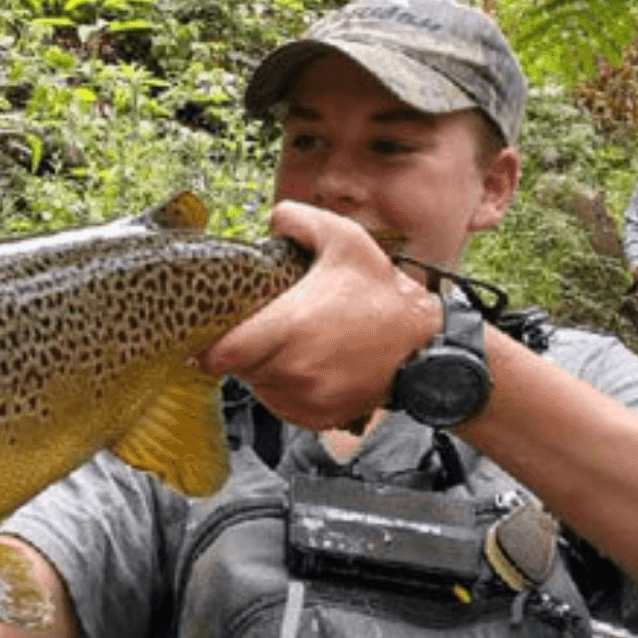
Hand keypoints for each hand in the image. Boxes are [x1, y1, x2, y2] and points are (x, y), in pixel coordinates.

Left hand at [200, 201, 440, 430]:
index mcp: (291, 328)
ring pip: (258, 388)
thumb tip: (273, 218)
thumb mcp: (345, 240)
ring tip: (291, 345)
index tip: (215, 331)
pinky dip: (285, 389)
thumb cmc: (382, 292)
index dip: (210, 344)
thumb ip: (301, 221)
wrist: (427, 346)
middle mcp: (294, 371)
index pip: (222, 354)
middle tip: (263, 327)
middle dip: (243, 349)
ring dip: (263, 370)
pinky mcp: (318, 419)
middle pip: (238, 369)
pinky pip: (281, 406)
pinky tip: (307, 366)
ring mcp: (307, 399)